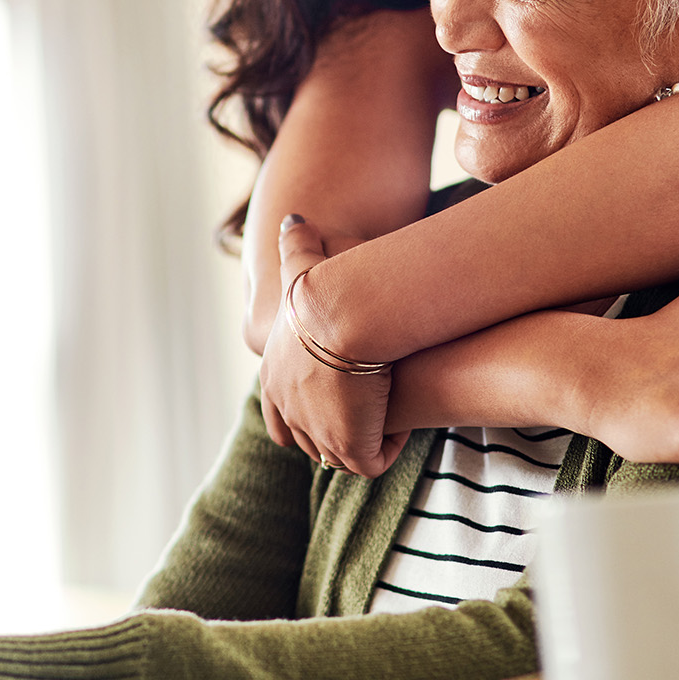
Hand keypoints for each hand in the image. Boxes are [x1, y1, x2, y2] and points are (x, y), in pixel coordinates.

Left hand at [260, 215, 409, 476]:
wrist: (344, 313)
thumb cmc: (327, 287)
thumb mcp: (304, 265)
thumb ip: (296, 245)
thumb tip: (294, 219)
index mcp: (274, 378)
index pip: (279, 416)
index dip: (305, 414)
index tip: (335, 402)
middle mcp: (288, 411)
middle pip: (309, 442)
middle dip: (337, 433)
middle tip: (367, 415)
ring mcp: (316, 433)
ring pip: (340, 455)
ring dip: (364, 439)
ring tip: (389, 419)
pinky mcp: (349, 447)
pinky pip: (371, 461)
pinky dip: (388, 447)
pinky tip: (404, 423)